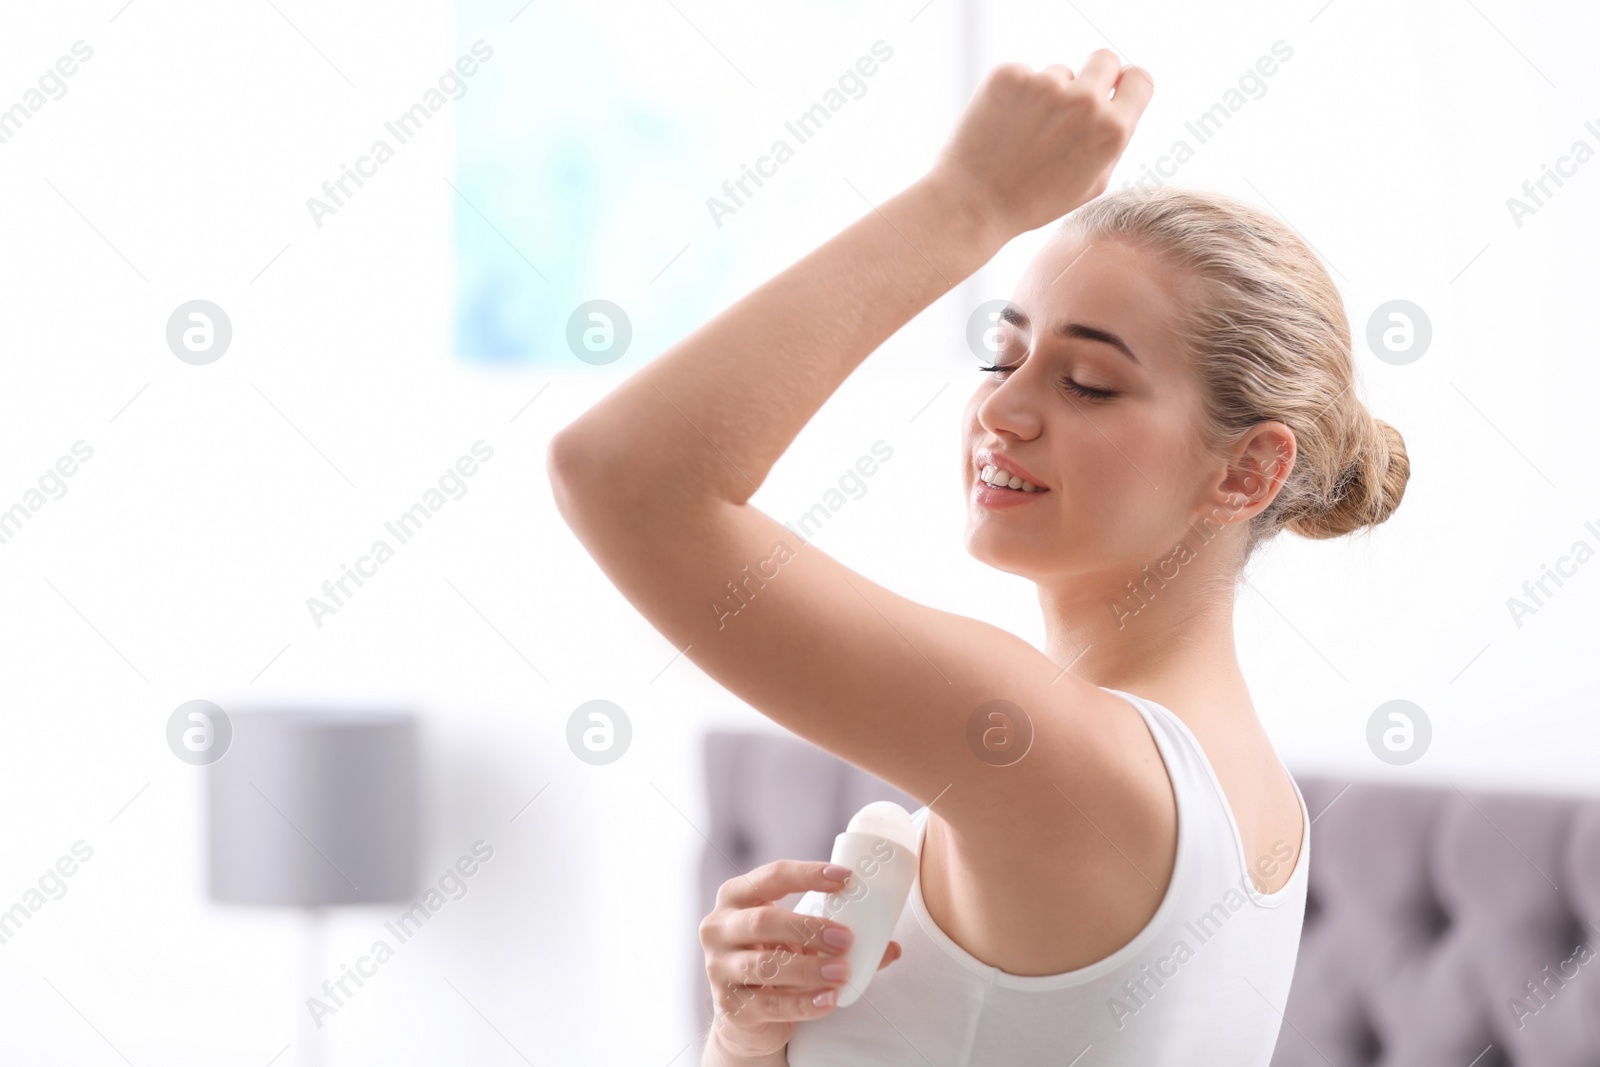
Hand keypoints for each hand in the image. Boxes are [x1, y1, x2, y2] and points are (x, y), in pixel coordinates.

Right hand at [701, 859, 902, 1058]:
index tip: (846, 879)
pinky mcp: (729, 1005)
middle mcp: (719, 927)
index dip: (808, 874)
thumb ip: (836, 938)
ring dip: (808, 968)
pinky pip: (769, 1004)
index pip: (772, 876)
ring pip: (765, 965)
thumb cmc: (775, 959)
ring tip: (842, 972)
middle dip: (808, 928)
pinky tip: (828, 1000)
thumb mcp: (797, 940)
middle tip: (846, 938)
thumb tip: (891, 947)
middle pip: (763, 921)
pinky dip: (802, 1003)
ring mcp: (719, 967)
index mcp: (736, 897)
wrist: (745, 1013)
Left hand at [927, 50, 1153, 240]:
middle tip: (1070, 106)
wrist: (972, 204)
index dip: (1127, 84)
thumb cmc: (1033, 201)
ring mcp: (1045, 83)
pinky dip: (1016, 95)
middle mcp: (1083, 101)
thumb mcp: (1091, 183)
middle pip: (1104, 59)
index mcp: (1111, 129)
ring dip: (1048, 95)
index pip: (1140, 79)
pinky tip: (1003, 126)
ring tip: (1024, 135)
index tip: (1114, 90)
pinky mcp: (1010, 75)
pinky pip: (1024, 75)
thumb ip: (1113, 139)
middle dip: (1094, 76)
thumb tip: (1121, 104)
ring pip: (1058, 73)